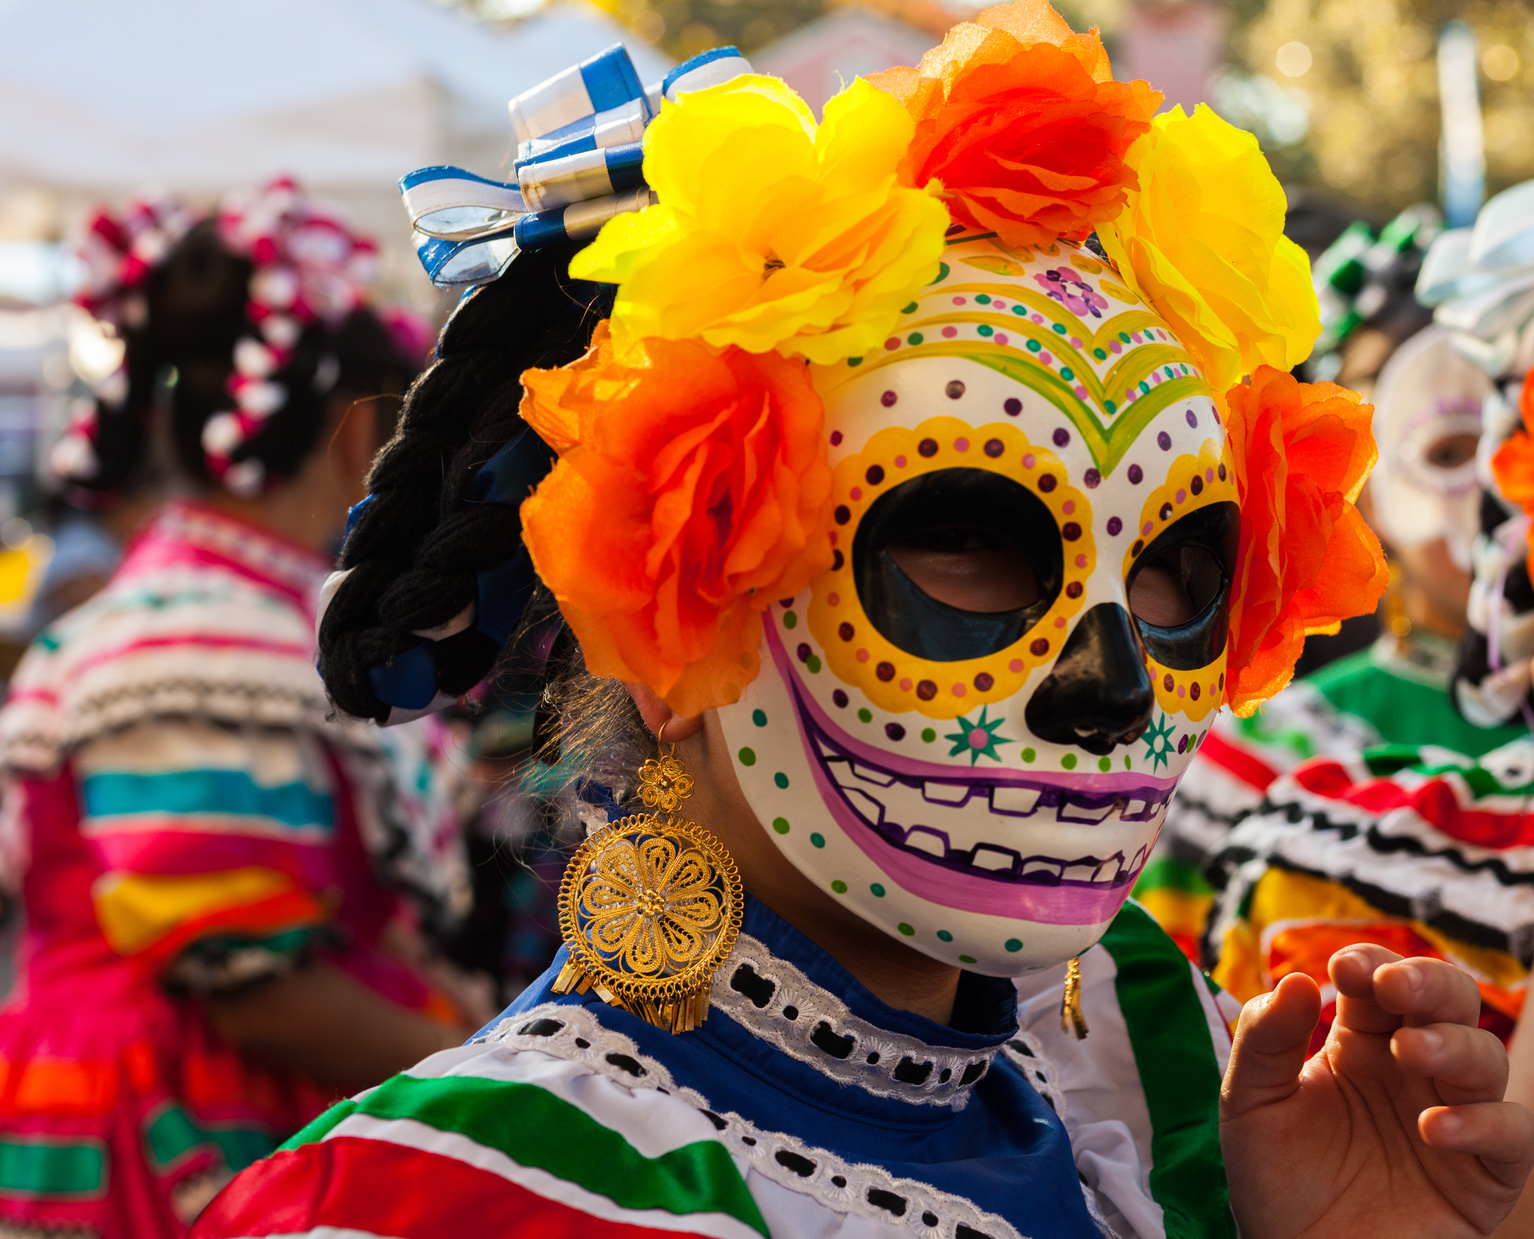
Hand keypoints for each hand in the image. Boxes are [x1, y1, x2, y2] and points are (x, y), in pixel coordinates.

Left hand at [1221, 944, 1533, 1238]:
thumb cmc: (1275, 1178)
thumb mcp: (1250, 1102)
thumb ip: (1264, 1040)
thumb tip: (1298, 980)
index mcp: (1360, 1042)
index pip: (1380, 981)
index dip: (1371, 965)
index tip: (1345, 967)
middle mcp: (1412, 1070)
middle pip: (1449, 1002)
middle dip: (1428, 982)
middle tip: (1394, 986)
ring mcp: (1453, 1116)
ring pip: (1484, 1058)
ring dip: (1452, 1044)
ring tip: (1409, 1052)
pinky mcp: (1482, 1175)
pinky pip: (1512, 1135)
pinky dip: (1483, 1123)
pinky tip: (1433, 1128)